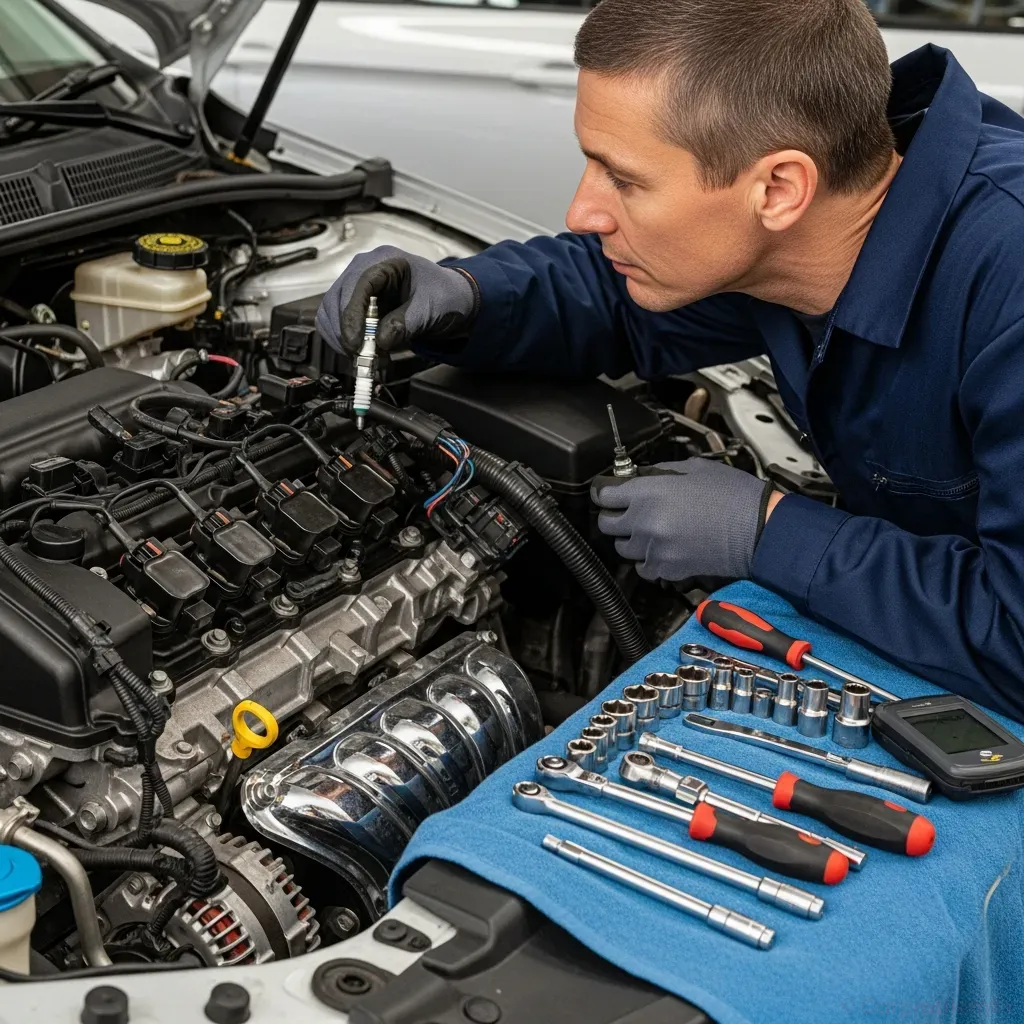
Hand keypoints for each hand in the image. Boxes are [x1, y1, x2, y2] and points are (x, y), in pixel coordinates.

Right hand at [315, 245, 477, 356]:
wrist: (448, 301)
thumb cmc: (442, 296)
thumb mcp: (429, 309)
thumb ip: (405, 323)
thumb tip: (381, 340)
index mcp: (385, 261)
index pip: (357, 284)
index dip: (351, 315)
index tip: (354, 342)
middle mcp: (364, 270)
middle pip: (337, 299)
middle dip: (344, 331)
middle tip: (359, 356)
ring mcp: (357, 287)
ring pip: (331, 312)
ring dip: (342, 338)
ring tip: (363, 357)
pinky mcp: (354, 304)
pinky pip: (336, 322)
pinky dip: (343, 340)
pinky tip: (360, 352)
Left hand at [592, 459, 775, 581]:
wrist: (758, 530)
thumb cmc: (733, 496)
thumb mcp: (694, 469)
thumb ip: (659, 473)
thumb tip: (640, 477)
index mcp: (648, 493)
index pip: (604, 496)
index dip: (604, 492)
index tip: (608, 492)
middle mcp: (645, 523)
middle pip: (606, 524)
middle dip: (614, 515)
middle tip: (628, 510)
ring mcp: (654, 550)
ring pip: (623, 548)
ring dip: (631, 538)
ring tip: (650, 530)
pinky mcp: (667, 570)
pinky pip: (643, 567)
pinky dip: (647, 559)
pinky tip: (662, 548)